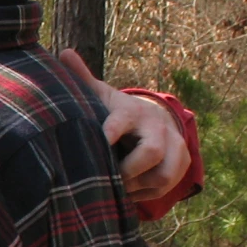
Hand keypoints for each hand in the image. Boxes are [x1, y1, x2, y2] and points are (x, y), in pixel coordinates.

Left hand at [51, 49, 192, 205]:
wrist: (152, 116)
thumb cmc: (116, 111)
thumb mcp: (101, 95)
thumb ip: (82, 79)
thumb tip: (64, 52)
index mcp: (131, 111)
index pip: (121, 122)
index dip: (109, 134)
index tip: (97, 146)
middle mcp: (157, 126)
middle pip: (151, 153)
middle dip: (127, 171)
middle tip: (106, 179)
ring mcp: (174, 144)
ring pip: (162, 174)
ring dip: (137, 186)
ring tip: (116, 188)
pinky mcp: (183, 161)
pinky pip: (167, 186)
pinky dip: (146, 194)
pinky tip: (129, 192)